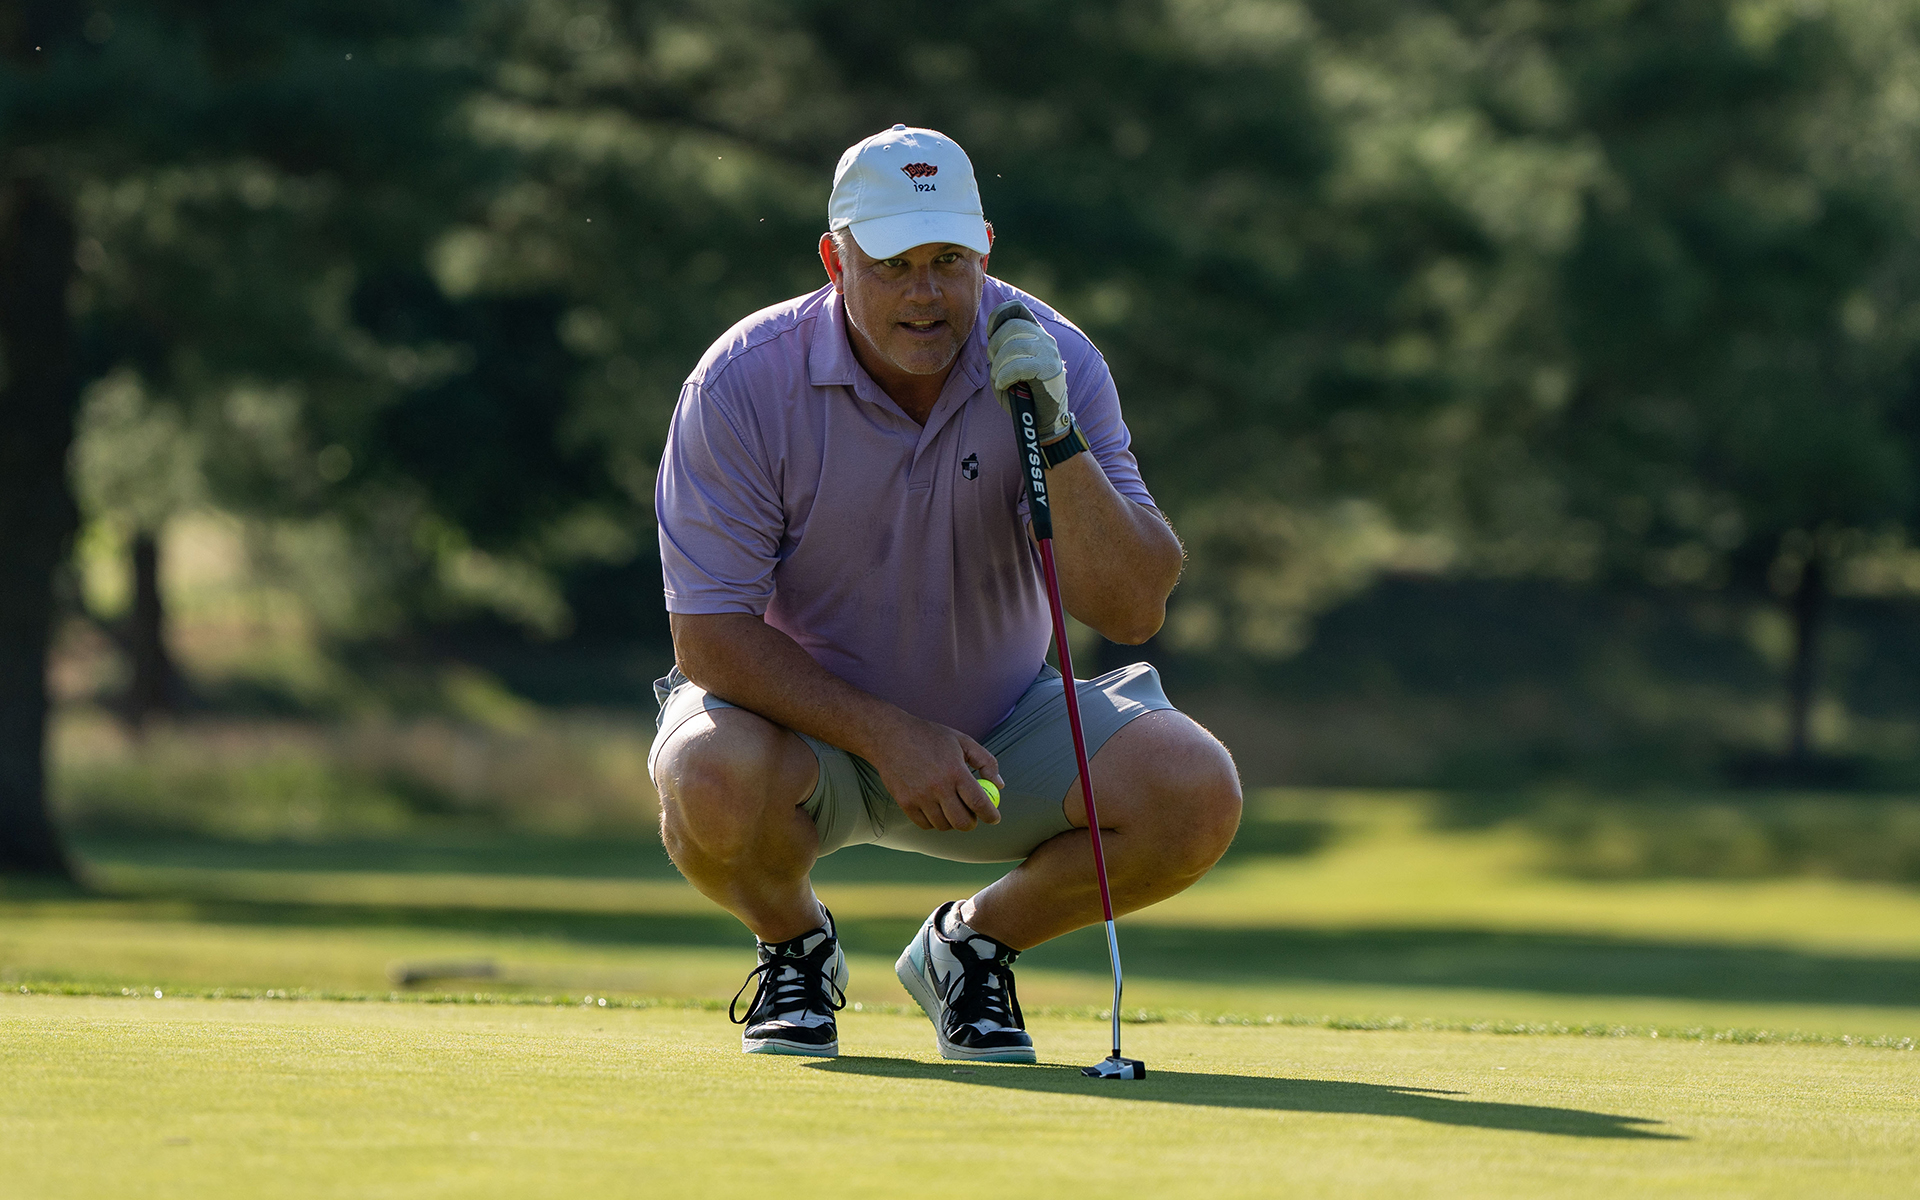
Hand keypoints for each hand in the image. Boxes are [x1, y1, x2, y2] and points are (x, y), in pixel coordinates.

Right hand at [865, 713, 1003, 831]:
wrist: (890, 736)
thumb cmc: (930, 737)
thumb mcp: (962, 741)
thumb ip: (986, 761)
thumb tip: (999, 785)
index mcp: (955, 770)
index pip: (979, 803)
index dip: (991, 815)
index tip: (994, 818)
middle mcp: (938, 786)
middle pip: (962, 822)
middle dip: (971, 823)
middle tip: (972, 816)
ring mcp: (919, 797)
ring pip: (944, 826)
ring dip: (952, 822)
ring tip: (951, 808)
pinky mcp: (905, 803)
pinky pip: (925, 825)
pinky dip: (934, 821)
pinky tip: (935, 808)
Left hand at [988, 313, 1071, 441]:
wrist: (1044, 419)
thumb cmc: (1022, 393)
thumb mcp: (1008, 365)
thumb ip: (1001, 348)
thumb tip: (991, 336)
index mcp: (1035, 333)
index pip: (1016, 308)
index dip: (997, 316)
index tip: (989, 335)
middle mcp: (1045, 339)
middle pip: (1012, 327)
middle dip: (994, 346)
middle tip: (993, 365)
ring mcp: (1050, 353)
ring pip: (1013, 347)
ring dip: (998, 365)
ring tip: (999, 379)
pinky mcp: (1050, 369)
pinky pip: (1019, 366)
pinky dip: (1005, 376)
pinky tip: (1004, 385)